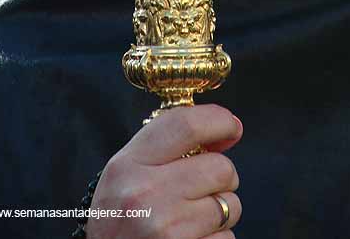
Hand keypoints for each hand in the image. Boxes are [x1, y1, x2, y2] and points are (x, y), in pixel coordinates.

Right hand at [87, 104, 242, 238]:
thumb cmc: (118, 220)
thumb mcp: (126, 174)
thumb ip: (166, 147)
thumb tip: (227, 129)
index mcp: (129, 164)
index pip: (186, 125)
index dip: (219, 121)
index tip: (231, 127)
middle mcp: (146, 193)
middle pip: (220, 167)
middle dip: (223, 177)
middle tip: (204, 188)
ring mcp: (166, 228)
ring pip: (229, 205)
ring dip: (221, 212)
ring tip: (192, 219)